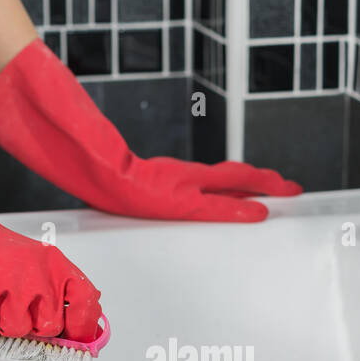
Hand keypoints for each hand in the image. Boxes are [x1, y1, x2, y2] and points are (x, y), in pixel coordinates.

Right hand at [0, 40, 302, 222]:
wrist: (64, 155)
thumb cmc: (75, 152)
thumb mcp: (88, 153)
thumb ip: (102, 155)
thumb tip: (111, 168)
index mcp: (153, 186)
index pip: (208, 196)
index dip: (239, 201)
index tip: (268, 208)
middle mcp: (169, 189)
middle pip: (226, 187)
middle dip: (262, 189)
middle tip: (295, 191)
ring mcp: (171, 188)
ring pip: (222, 188)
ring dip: (253, 189)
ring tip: (283, 189)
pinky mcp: (170, 183)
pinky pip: (209, 188)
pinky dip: (232, 190)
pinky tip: (251, 191)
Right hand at [0, 210, 101, 339]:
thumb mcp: (35, 265)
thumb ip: (59, 294)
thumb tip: (84, 331)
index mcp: (53, 263)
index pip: (85, 299)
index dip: (82, 326)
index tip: (75, 338)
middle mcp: (35, 269)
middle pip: (49, 326)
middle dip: (31, 327)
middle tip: (14, 308)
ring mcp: (7, 278)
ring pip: (16, 329)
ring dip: (0, 322)